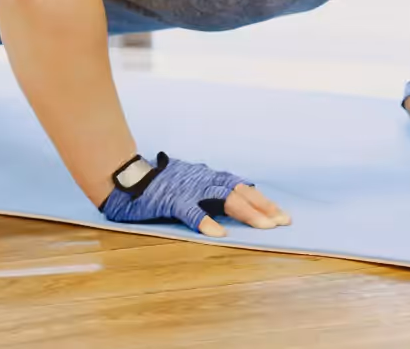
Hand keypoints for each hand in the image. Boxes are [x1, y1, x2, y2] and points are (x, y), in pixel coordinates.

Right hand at [100, 152, 291, 236]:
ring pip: (223, 198)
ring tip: (263, 226)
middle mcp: (203, 179)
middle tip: (282, 222)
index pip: (241, 187)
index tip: (280, 214)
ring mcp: (188, 188)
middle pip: (239, 191)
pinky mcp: (171, 199)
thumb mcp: (187, 182)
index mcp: (207, 176)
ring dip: (245, 212)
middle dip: (263, 207)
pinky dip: (205, 221)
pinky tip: (218, 233)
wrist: (127, 175)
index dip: (262, 201)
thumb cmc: (157, 183)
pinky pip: (191, 210)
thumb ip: (206, 191)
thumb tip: (230, 204)